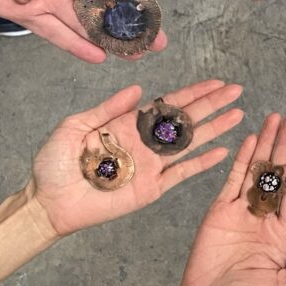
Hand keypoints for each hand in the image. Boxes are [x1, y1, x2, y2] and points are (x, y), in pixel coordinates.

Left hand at [0, 0, 165, 61]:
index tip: (154, 14)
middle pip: (103, 2)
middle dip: (128, 24)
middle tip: (152, 43)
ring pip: (82, 20)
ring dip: (107, 38)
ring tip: (132, 54)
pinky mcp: (20, 9)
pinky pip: (52, 30)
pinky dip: (73, 43)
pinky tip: (96, 54)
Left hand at [28, 80, 243, 236]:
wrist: (48, 203)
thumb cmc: (55, 164)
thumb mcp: (74, 127)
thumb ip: (107, 108)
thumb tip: (139, 90)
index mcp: (128, 124)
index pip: (167, 103)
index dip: (192, 92)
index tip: (215, 82)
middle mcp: (145, 142)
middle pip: (186, 119)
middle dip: (212, 104)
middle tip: (236, 91)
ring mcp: (151, 165)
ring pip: (190, 143)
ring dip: (215, 129)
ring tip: (237, 115)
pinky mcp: (151, 188)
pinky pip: (181, 174)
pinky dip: (202, 163)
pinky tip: (223, 152)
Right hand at [174, 113, 285, 285]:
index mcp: (283, 232)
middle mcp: (265, 216)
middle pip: (279, 173)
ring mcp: (241, 211)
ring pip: (257, 171)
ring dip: (266, 145)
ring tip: (274, 119)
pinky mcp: (219, 211)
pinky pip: (232, 180)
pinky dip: (242, 159)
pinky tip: (250, 140)